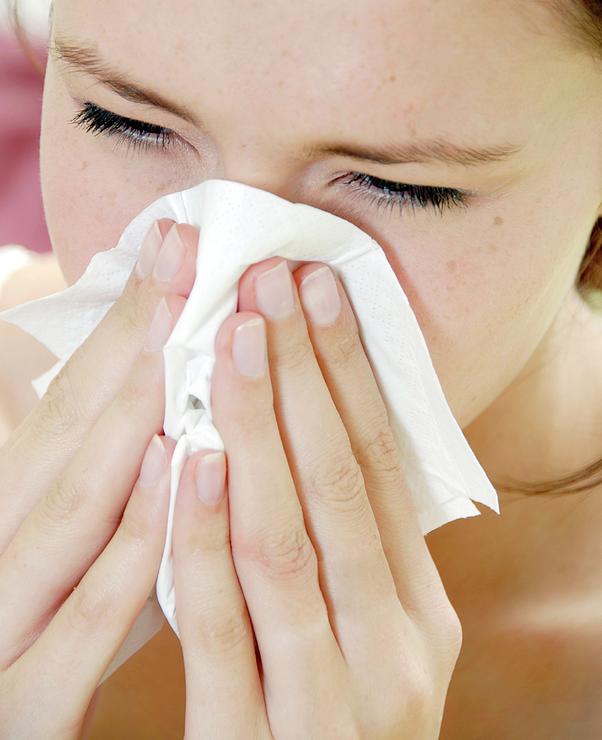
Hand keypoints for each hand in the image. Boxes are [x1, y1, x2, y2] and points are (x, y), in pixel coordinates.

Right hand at [0, 219, 197, 738]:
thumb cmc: (34, 630)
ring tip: (189, 330)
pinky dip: (131, 539)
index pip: (71, 399)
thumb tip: (159, 385)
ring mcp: (3, 621)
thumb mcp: (54, 541)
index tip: (175, 241)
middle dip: (136, 338)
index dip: (127, 319)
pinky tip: (177, 467)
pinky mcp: (26, 703)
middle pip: (71, 430)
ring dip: (135, 412)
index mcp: (11, 505)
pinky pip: (84, 617)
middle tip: (190, 251)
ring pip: (73, 504)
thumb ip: (95, 475)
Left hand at [172, 256, 462, 738]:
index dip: (351, 374)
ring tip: (235, 336)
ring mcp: (333, 702)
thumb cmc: (333, 722)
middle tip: (271, 283)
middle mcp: (395, 652)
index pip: (383, 470)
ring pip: (289, 539)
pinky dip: (207, 536)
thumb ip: (349, 553)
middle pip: (341, 485)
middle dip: (305, 374)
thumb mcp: (367, 638)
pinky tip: (195, 456)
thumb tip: (316, 429)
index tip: (321, 289)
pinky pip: (227, 628)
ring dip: (259, 427)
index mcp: (422, 617)